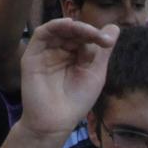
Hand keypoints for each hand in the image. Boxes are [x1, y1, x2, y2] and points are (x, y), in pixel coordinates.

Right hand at [19, 19, 118, 141]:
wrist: (55, 122)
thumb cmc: (76, 101)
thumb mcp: (95, 73)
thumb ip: (102, 51)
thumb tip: (114, 27)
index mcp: (74, 55)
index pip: (85, 37)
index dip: (96, 36)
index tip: (108, 42)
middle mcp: (59, 50)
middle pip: (72, 31)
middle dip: (87, 31)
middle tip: (99, 38)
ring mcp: (45, 52)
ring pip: (58, 29)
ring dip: (74, 27)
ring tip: (87, 31)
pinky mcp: (32, 55)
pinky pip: (42, 34)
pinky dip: (55, 26)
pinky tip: (68, 25)